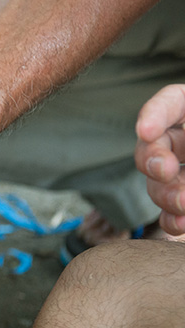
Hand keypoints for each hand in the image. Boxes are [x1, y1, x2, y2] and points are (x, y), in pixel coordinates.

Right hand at [135, 84, 184, 233]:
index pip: (172, 102)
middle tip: (164, 172)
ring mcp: (184, 174)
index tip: (146, 131)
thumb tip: (164, 156)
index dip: (155, 113)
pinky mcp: (183, 201)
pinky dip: (172, 221)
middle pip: (155, 146)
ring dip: (166, 196)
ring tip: (183, 206)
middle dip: (153, 160)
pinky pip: (171, 213)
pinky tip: (180, 225)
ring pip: (158, 183)